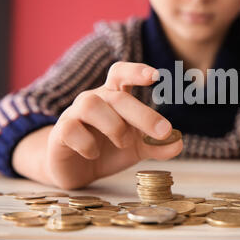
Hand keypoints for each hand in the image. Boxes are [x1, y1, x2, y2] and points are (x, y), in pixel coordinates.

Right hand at [44, 61, 182, 188]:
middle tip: (163, 131)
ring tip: (124, 143)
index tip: (156, 76)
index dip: (136, 71)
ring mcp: (75, 113)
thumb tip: (178, 144)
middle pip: (116, 96)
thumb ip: (156, 145)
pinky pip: (71, 129)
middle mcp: (95, 99)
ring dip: (113, 125)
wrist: (76, 169)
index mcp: (113, 96)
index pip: (121, 73)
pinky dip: (87, 143)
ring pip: (91, 105)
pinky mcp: (61, 132)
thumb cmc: (108, 149)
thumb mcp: (137, 148)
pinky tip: (94, 154)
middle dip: (142, 113)